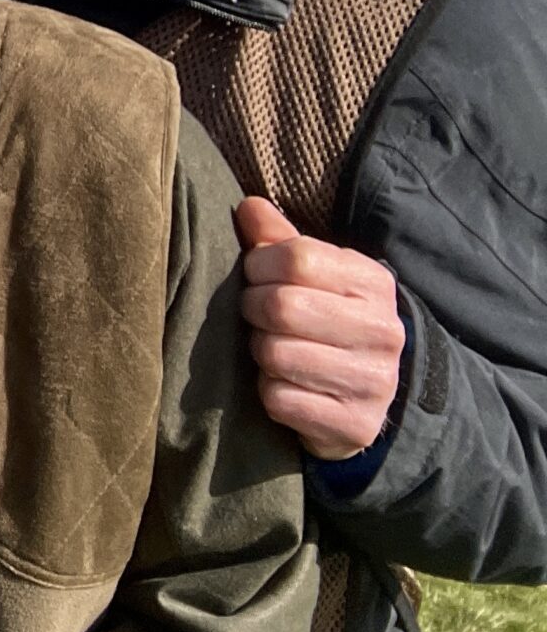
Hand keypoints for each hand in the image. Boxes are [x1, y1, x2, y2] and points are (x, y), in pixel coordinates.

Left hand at [235, 196, 406, 461]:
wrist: (370, 395)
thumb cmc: (328, 319)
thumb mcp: (315, 275)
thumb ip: (280, 240)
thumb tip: (249, 206)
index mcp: (373, 283)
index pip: (297, 257)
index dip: (258, 264)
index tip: (255, 275)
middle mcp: (383, 331)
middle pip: (281, 306)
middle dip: (252, 309)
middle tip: (256, 315)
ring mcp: (374, 382)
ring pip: (276, 354)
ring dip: (259, 351)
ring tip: (270, 348)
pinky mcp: (355, 424)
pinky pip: (279, 399)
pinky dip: (268, 391)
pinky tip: (283, 384)